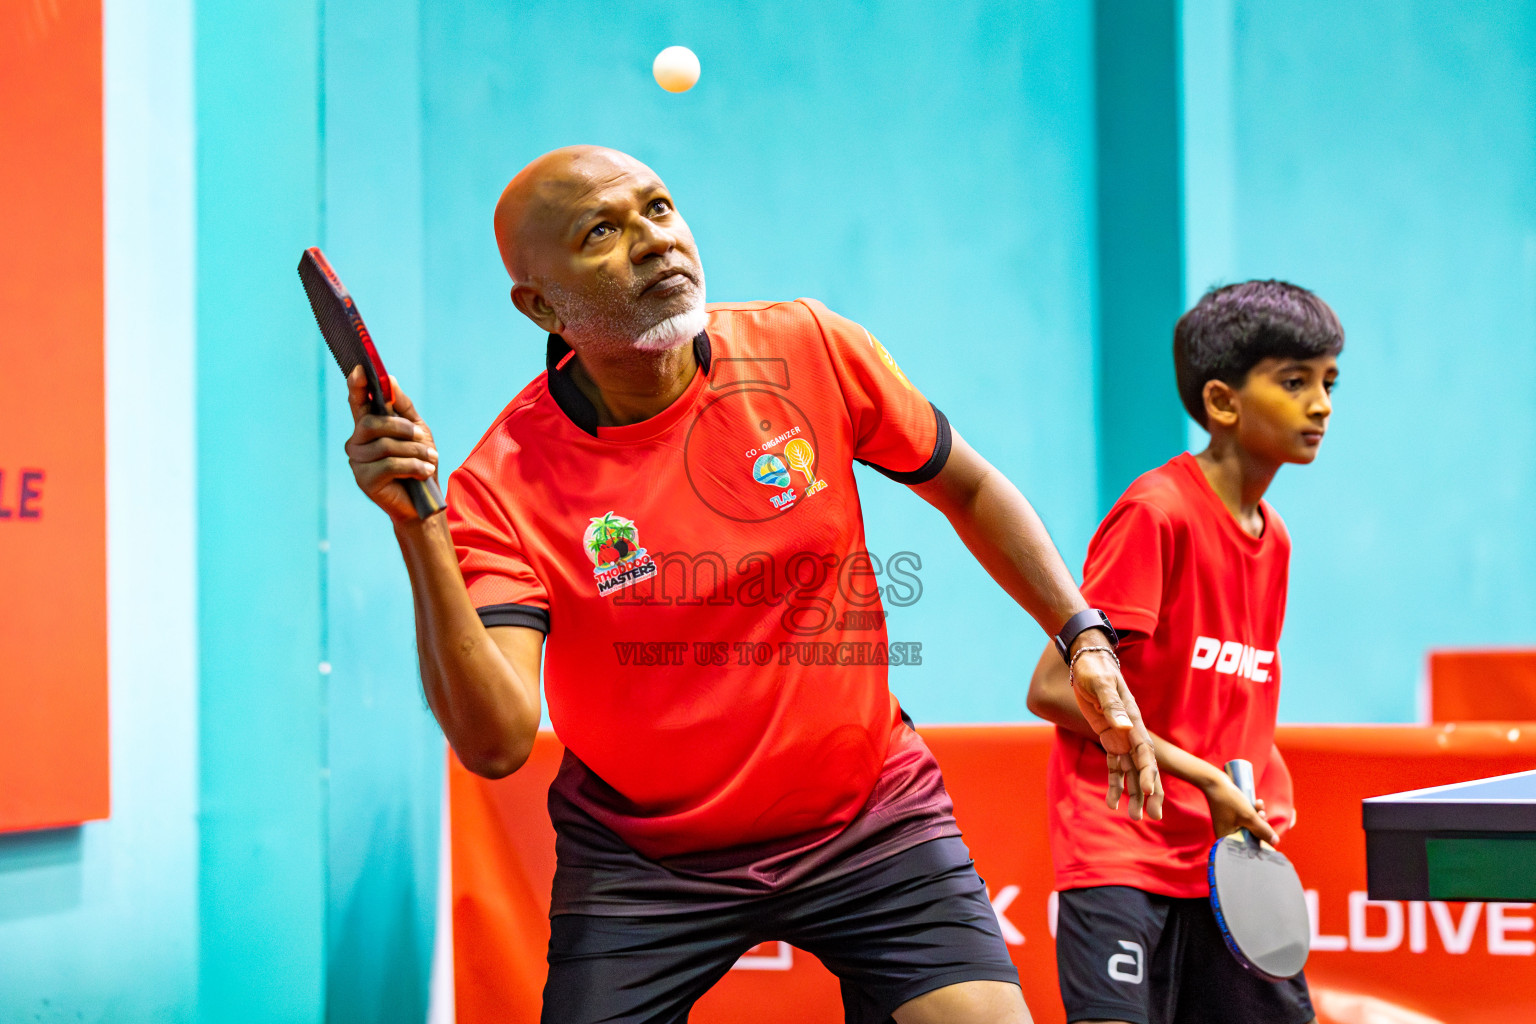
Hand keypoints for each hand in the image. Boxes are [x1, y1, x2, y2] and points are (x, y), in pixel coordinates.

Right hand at [343, 366, 439, 522]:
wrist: (424, 503)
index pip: (358, 402)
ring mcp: (358, 462)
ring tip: (430, 459)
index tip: (360, 370)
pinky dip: (413, 466)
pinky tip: (423, 473)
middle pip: (372, 422)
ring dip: (414, 451)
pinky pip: (390, 465)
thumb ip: (403, 407)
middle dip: (402, 428)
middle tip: (422, 436)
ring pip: (385, 445)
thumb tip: (389, 380)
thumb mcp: (418, 431)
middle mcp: (357, 442)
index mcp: (368, 428)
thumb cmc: (419, 464)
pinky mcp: (364, 480)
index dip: (357, 386)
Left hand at [1068, 638, 1163, 820]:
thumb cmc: (1095, 669)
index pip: (1144, 752)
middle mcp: (1130, 732)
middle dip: (1150, 792)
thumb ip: (1111, 705)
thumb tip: (1123, 726)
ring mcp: (1121, 738)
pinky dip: (1115, 784)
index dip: (1148, 772)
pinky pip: (1115, 766)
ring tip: (1133, 817)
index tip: (1149, 792)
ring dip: (1133, 793)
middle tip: (1154, 817)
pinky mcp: (1109, 740)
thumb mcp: (1099, 684)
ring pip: (1131, 771)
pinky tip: (1112, 803)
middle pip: (1144, 767)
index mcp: (1132, 720)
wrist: (1087, 662)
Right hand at [1200, 772, 1278, 844]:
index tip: (1269, 836)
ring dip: (1258, 816)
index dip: (1260, 843)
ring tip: (1259, 806)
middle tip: (1262, 815)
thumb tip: (1275, 842)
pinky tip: (1257, 802)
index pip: (1248, 848)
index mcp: (1227, 839)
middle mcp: (1227, 833)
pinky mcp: (1232, 815)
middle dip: (1260, 825)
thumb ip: (1262, 830)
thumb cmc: (1229, 800)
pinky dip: (1253, 811)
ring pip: (1251, 825)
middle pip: (1251, 836)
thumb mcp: (1249, 817)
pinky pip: (1247, 817)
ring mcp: (1229, 824)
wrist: (1215, 782)